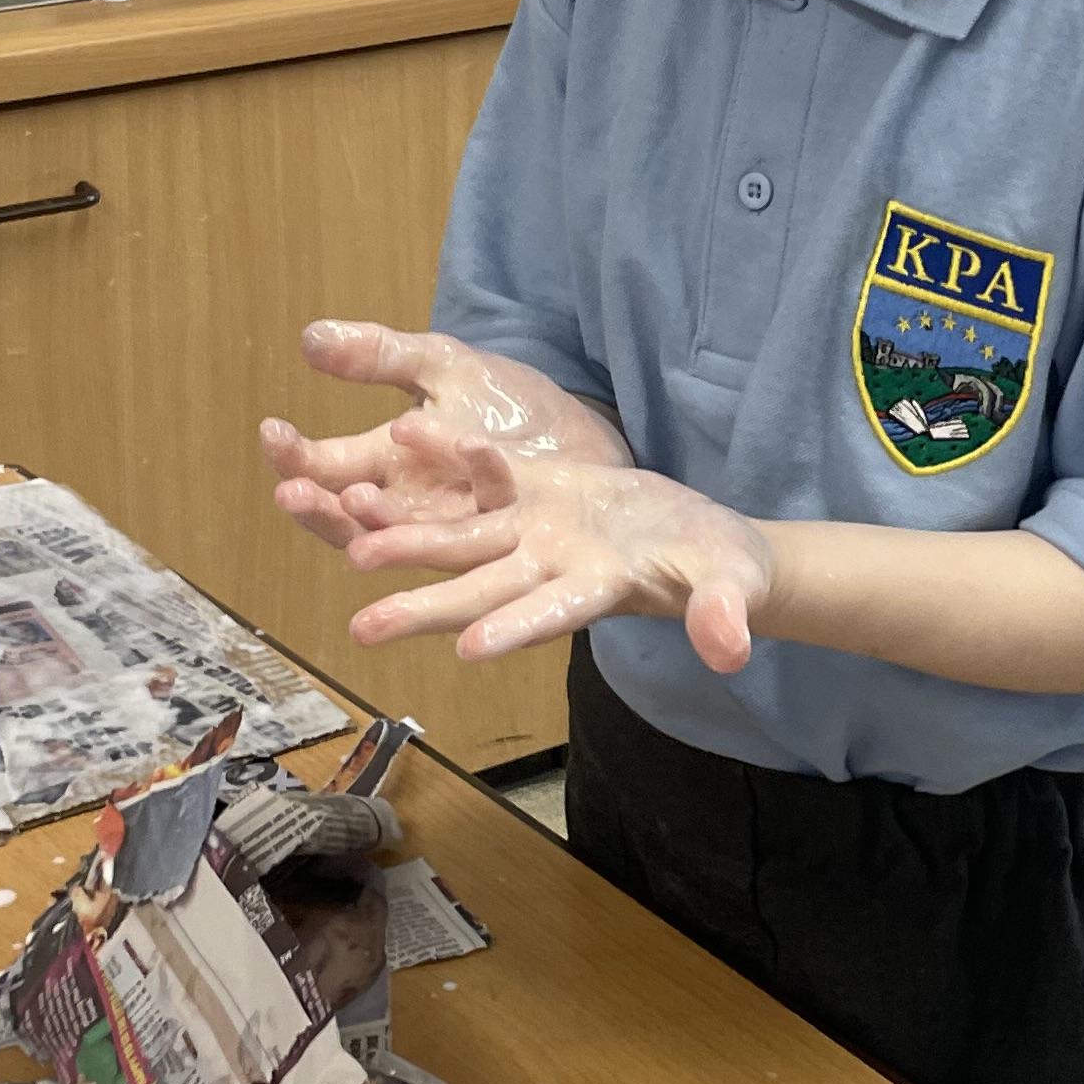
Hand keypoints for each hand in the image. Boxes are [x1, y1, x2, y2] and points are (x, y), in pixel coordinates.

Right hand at [261, 322, 627, 556]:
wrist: (588, 430)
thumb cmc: (508, 406)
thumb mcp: (440, 367)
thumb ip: (380, 356)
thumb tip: (310, 337)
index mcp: (388, 464)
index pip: (323, 469)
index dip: (293, 456)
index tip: (272, 428)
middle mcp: (415, 506)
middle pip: (349, 520)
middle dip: (318, 507)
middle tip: (292, 491)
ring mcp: (462, 524)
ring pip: (403, 538)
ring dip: (376, 522)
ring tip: (354, 499)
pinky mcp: (515, 525)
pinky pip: (494, 510)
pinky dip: (481, 478)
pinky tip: (467, 449)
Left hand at [333, 436, 774, 673]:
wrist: (702, 539)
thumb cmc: (724, 572)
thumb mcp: (730, 587)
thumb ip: (723, 613)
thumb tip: (732, 649)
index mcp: (595, 591)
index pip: (551, 613)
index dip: (515, 628)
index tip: (471, 649)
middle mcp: (549, 568)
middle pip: (481, 589)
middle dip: (425, 607)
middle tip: (364, 630)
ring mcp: (534, 529)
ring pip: (464, 536)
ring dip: (410, 538)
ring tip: (351, 542)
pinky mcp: (533, 488)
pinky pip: (485, 473)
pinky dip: (449, 454)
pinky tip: (406, 433)